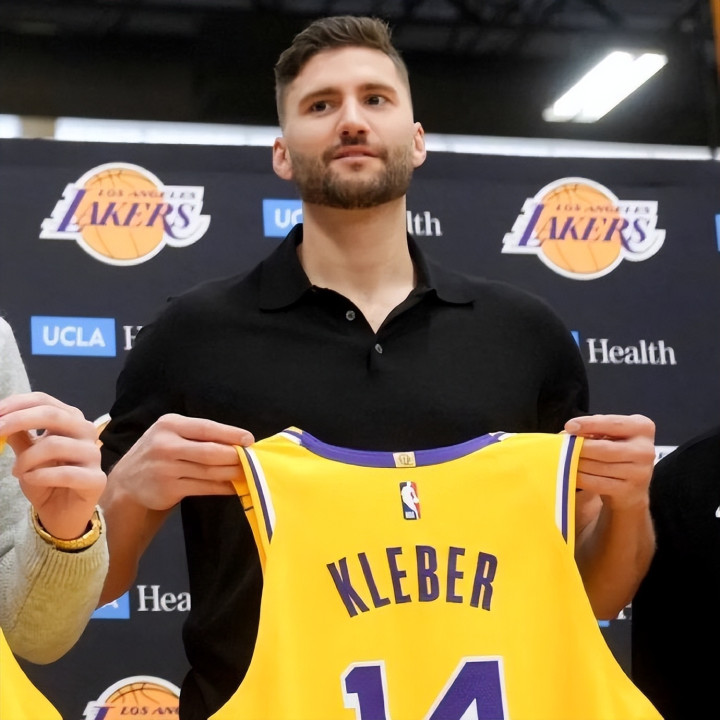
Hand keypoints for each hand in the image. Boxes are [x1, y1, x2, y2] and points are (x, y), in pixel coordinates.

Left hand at [0, 391, 105, 538]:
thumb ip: (17, 435)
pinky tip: (30, 480)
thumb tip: (0, 417)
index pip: (45, 401)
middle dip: (19, 420)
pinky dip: (40, 476)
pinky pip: (64, 473)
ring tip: (17, 471)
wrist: (62, 513)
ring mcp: (93, 455)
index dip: (17, 404)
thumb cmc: (45, 479)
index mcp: (70, 420)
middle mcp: (86, 432)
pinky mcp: (95, 479)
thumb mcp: (26, 455)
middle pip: (53, 415)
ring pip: (55, 444)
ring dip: (27, 459)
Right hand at [106, 413, 253, 511]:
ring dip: (232, 473)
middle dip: (234, 456)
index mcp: (169, 425)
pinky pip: (204, 488)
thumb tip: (236, 441)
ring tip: (248, 473)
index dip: (231, 434)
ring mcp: (165, 469)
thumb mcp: (171, 434)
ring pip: (209, 472)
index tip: (249, 439)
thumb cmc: (158, 452)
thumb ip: (198, 436)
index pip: (206, 428)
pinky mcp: (168, 489)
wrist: (127, 481)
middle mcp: (165, 445)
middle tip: (252, 459)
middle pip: (210, 452)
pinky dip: (223, 487)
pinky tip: (234, 486)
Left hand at [565, 413, 655, 509]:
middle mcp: (646, 449)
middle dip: (579, 448)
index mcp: (643, 428)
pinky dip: (580, 478)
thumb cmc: (616, 453)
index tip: (569, 426)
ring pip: (598, 466)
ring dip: (576, 463)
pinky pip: (596, 483)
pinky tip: (571, 474)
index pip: (613, 423)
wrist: (631, 488)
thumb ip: (594, 429)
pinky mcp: (629, 491)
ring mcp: (640, 472)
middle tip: (563, 447)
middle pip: (603, 448)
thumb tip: (569, 431)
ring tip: (564, 460)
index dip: (589, 424)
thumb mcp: (610, 435)